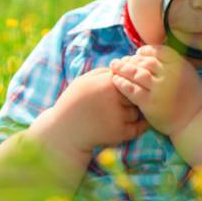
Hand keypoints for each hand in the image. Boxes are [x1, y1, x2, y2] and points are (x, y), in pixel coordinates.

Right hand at [30, 67, 148, 155]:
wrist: (63, 133)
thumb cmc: (73, 103)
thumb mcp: (83, 81)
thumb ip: (104, 72)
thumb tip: (124, 67)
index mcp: (106, 83)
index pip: (131, 77)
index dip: (128, 82)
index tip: (122, 88)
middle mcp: (114, 98)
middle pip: (136, 93)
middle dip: (131, 97)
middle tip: (123, 101)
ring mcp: (118, 116)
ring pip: (137, 110)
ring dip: (132, 112)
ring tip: (118, 114)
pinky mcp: (120, 133)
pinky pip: (139, 127)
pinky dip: (139, 125)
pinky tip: (132, 123)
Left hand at [109, 45, 201, 136]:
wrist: (194, 121)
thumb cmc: (190, 97)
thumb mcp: (189, 74)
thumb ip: (174, 63)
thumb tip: (152, 53)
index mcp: (180, 66)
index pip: (159, 52)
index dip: (146, 51)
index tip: (137, 53)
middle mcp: (170, 75)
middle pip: (146, 62)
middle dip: (131, 59)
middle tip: (121, 60)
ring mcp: (160, 89)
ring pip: (137, 74)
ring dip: (123, 69)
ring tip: (114, 67)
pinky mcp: (150, 103)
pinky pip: (132, 90)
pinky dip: (122, 84)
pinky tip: (116, 81)